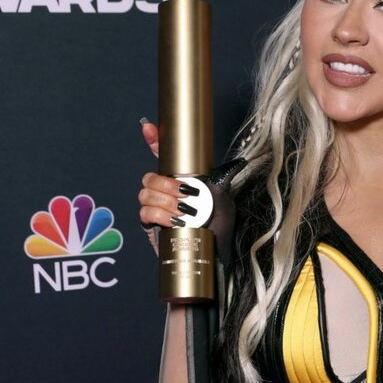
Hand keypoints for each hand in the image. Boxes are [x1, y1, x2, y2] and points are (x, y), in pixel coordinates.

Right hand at [136, 117, 243, 260]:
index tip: (148, 127)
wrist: (215, 255)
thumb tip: (237, 164)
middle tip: (186, 195)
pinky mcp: (152, 226)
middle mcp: (167, 193)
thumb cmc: (220, 230)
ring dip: (166, 202)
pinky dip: (160, 215)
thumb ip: (223, 179)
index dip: (153, 140)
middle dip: (166, 184)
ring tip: (184, 213)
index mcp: (182, 181)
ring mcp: (158, 209)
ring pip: (145, 194)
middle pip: (150, 176)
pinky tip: (174, 221)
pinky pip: (145, 213)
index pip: (163, 157)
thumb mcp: (224, 200)